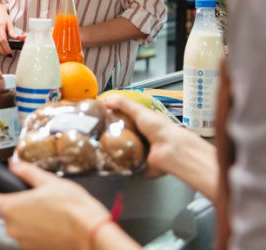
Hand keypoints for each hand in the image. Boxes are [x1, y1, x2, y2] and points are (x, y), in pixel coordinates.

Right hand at [0, 4, 18, 55]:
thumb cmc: (4, 17)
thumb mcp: (10, 23)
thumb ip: (13, 32)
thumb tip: (21, 39)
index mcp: (0, 25)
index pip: (3, 40)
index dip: (6, 48)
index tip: (9, 53)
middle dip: (1, 51)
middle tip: (5, 54)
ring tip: (0, 53)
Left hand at [0, 161, 120, 249]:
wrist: (90, 231)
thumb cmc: (71, 206)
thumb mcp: (48, 180)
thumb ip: (26, 171)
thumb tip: (14, 164)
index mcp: (11, 208)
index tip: (2, 186)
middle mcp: (13, 228)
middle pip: (5, 213)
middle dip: (17, 203)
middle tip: (35, 195)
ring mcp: (23, 242)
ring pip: (19, 225)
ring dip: (28, 217)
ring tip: (48, 209)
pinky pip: (30, 236)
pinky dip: (37, 229)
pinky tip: (53, 222)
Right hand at [103, 96, 218, 200]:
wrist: (170, 149)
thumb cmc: (158, 127)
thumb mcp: (139, 111)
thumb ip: (123, 104)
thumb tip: (104, 100)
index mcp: (143, 123)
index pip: (125, 119)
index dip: (113, 119)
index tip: (98, 121)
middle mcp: (142, 137)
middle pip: (122, 136)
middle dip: (110, 137)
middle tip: (95, 138)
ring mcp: (141, 152)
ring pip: (122, 151)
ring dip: (113, 152)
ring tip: (97, 151)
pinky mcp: (140, 166)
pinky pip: (126, 166)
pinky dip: (119, 165)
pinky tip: (107, 163)